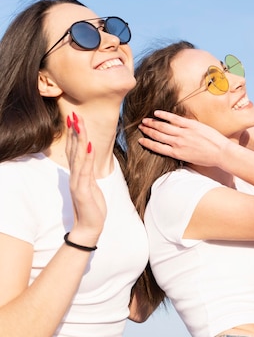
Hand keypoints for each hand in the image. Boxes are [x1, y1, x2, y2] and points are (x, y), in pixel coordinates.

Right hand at [65, 112, 105, 245]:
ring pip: (77, 156)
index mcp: (78, 174)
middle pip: (73, 149)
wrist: (90, 227)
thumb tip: (89, 162)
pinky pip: (84, 170)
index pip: (74, 150)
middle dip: (75, 132)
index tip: (75, 119)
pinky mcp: (82, 190)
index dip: (74, 135)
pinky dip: (86, 157)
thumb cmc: (92, 206)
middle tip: (75, 115)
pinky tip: (88, 146)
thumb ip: (89, 173)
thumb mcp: (92, 186)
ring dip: (79, 139)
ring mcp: (77, 182)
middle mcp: (75, 175)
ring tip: (80, 124)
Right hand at [137, 110, 229, 166]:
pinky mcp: (190, 125)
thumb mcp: (191, 159)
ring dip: (152, 123)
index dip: (147, 143)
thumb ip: (181, 153)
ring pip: (163, 127)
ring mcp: (183, 134)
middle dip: (148, 131)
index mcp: (177, 154)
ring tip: (144, 121)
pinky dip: (164, 115)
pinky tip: (156, 113)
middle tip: (140, 127)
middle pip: (158, 136)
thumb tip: (175, 150)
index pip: (157, 148)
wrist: (221, 153)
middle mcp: (177, 143)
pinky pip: (174, 119)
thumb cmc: (208, 158)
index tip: (140, 139)